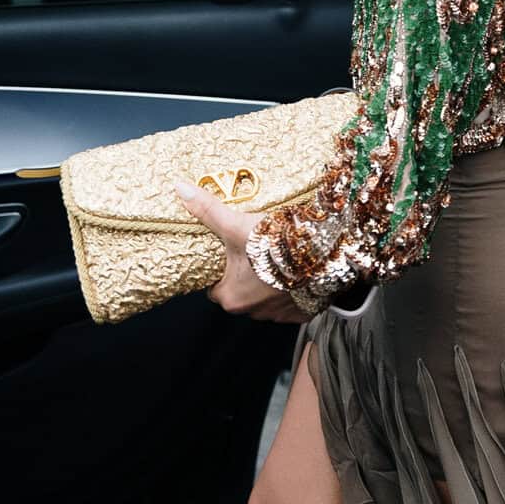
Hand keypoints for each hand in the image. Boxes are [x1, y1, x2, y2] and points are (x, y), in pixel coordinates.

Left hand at [178, 184, 307, 320]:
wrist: (323, 255)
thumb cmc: (277, 246)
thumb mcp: (237, 225)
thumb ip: (208, 210)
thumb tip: (181, 189)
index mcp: (231, 297)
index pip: (214, 288)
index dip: (219, 271)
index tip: (227, 256)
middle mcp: (254, 312)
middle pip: (240, 293)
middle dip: (245, 276)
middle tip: (253, 251)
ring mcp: (280, 314)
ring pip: (266, 298)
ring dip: (269, 283)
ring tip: (276, 257)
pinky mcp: (303, 311)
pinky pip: (291, 302)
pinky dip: (292, 289)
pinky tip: (295, 270)